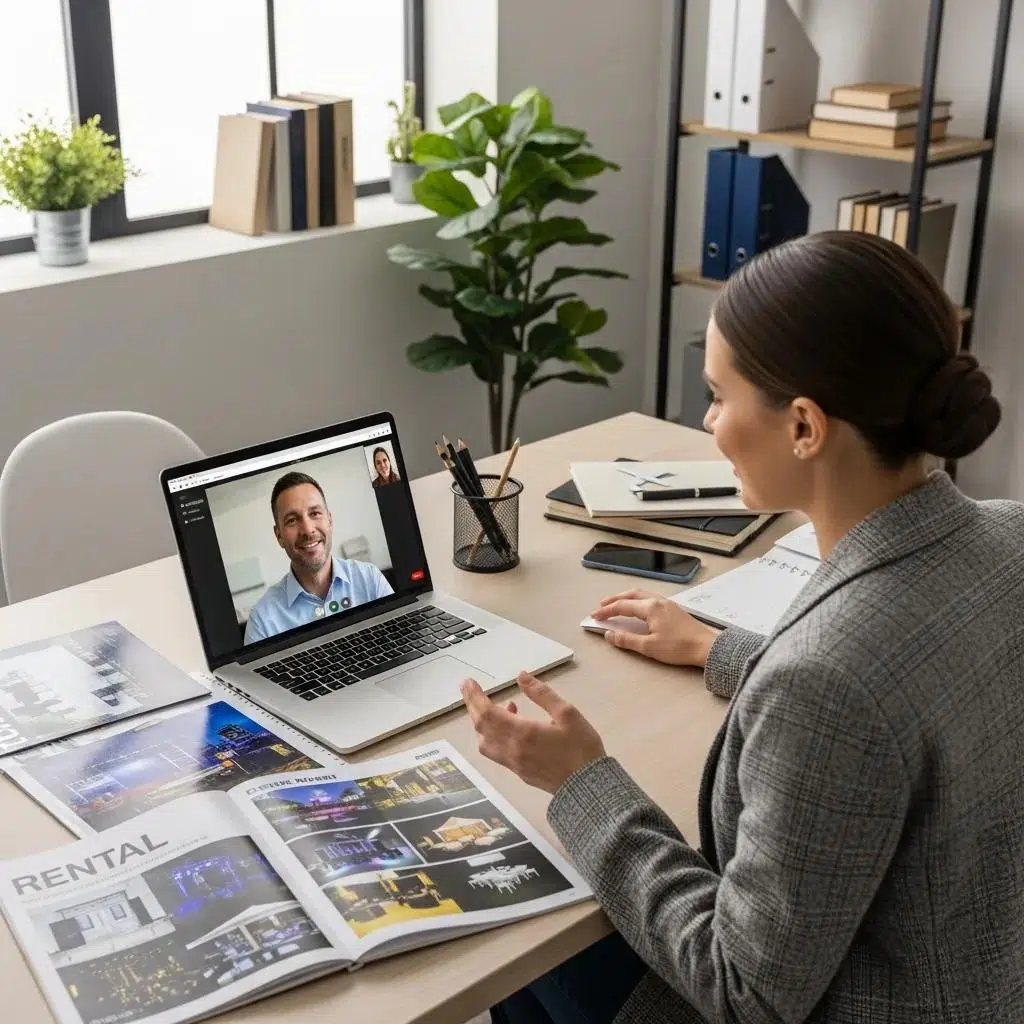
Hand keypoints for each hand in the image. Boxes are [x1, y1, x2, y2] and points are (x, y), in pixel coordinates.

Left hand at [461, 671, 605, 793]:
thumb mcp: (567, 713)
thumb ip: (541, 694)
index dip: (475, 696)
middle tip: (469, 689)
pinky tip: (508, 725)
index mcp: (522, 732)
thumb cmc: (581, 749)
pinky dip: (492, 735)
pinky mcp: (519, 771)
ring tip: (490, 706)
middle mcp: (512, 749)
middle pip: (481, 726)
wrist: (588, 787)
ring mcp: (513, 763)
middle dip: (472, 705)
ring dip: (480, 722)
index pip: (487, 712)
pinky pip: (495, 751)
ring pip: (484, 742)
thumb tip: (522, 677)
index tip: (468, 683)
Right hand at [590, 588, 718, 666]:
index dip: (606, 611)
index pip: (622, 606)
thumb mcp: (649, 647)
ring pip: (642, 594)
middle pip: (632, 595)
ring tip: (617, 604)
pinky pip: (650, 598)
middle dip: (615, 599)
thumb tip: (609, 634)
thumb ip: (626, 640)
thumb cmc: (678, 648)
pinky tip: (638, 608)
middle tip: (602, 606)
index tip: (595, 616)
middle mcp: (658, 601)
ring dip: (627, 598)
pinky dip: (638, 600)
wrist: (706, 648)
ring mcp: (667, 604)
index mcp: (650, 608)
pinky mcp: (674, 609)